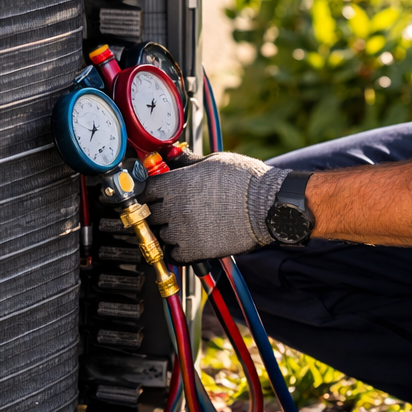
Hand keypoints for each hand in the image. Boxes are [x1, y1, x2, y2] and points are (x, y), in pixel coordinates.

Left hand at [141, 152, 288, 263]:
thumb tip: (171, 156)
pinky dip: (175, 251)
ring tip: (182, 226)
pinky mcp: (194, 251)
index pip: (144, 190)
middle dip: (155, 211)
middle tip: (167, 210)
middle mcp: (175, 207)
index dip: (147, 191)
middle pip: (148, 213)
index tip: (152, 193)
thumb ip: (187, 162)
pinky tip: (186, 242)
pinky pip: (171, 255)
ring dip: (166, 231)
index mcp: (177, 183)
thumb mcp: (213, 161)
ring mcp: (183, 231)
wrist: (268, 207)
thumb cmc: (246, 180)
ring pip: (158, 235)